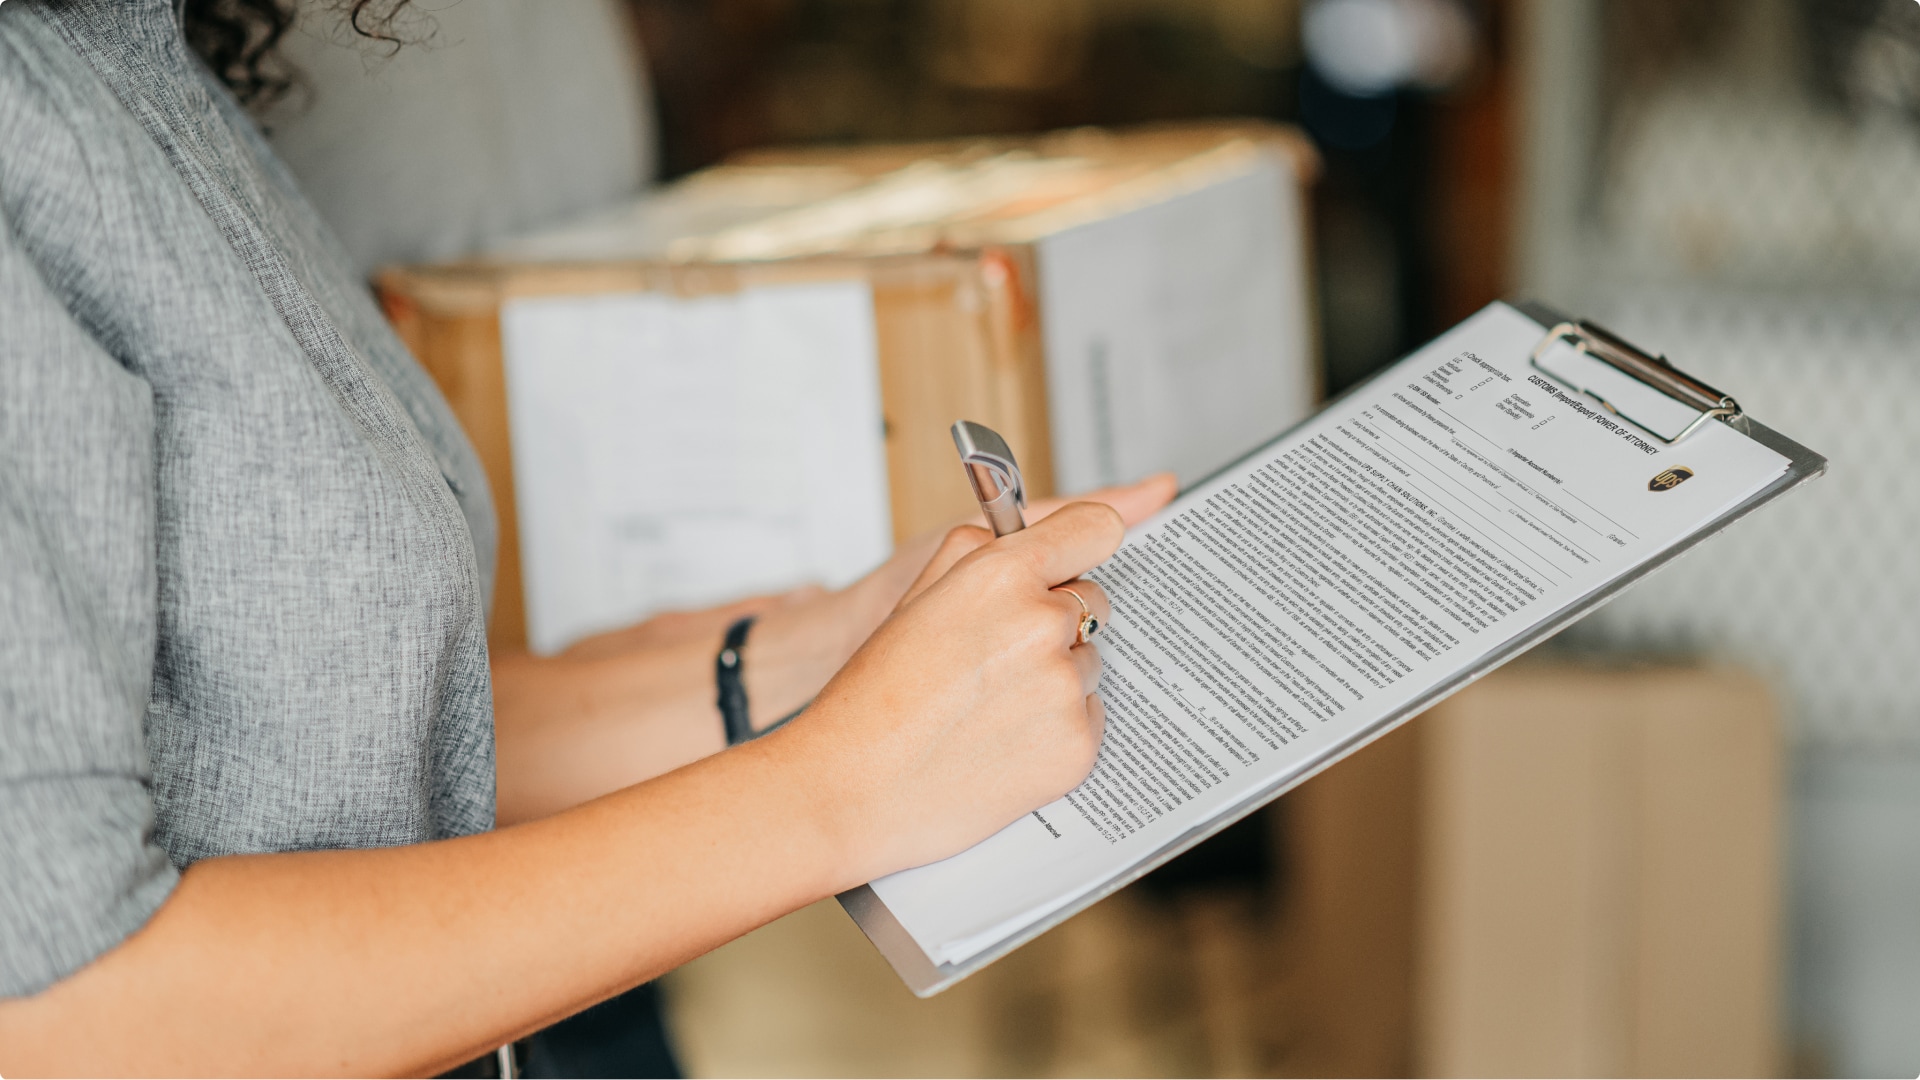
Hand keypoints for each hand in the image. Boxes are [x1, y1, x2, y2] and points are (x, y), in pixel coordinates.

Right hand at [740, 472, 1176, 726]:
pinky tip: (1002, 742)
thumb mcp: (916, 596)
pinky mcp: (1077, 747)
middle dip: (1057, 621)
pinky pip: (1088, 718)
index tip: (1076, 554)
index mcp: (1002, 575)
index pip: (1096, 526)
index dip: (1083, 541)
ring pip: (1087, 664)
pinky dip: (1056, 730)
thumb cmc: (873, 699)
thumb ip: (980, 551)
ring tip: (987, 708)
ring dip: (1054, 679)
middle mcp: (1042, 625)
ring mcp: (1064, 689)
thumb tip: (1030, 532)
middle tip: (996, 657)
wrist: (852, 790)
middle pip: (1092, 601)